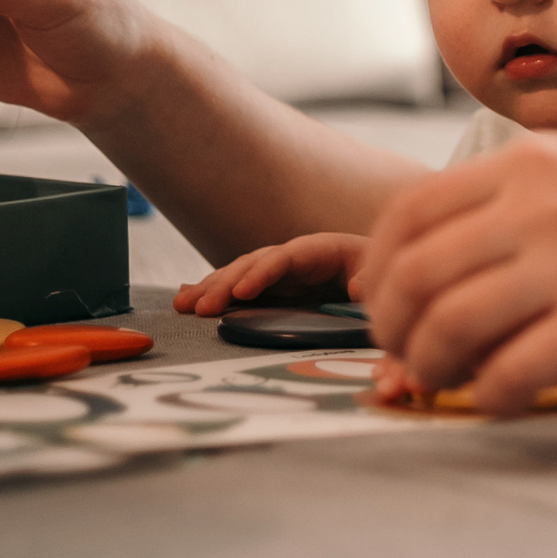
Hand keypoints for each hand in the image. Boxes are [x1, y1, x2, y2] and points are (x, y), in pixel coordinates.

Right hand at [172, 233, 368, 316]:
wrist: (374, 267)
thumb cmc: (376, 268)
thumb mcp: (375, 270)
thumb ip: (367, 278)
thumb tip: (358, 289)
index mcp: (319, 250)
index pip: (285, 258)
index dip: (261, 274)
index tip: (240, 293)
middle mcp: (292, 257)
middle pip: (253, 265)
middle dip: (224, 284)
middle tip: (198, 307)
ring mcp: (278, 272)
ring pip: (238, 275)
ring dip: (209, 288)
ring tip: (181, 305)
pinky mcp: (271, 287)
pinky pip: (237, 287)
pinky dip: (212, 292)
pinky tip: (185, 299)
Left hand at [354, 130, 556, 413]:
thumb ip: (501, 204)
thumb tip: (412, 262)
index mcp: (526, 164)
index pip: (407, 214)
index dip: (378, 267)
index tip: (381, 301)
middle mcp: (539, 205)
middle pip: (414, 275)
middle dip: (393, 328)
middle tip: (405, 354)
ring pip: (449, 325)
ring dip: (430, 366)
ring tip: (446, 380)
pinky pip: (513, 371)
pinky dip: (489, 395)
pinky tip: (502, 398)